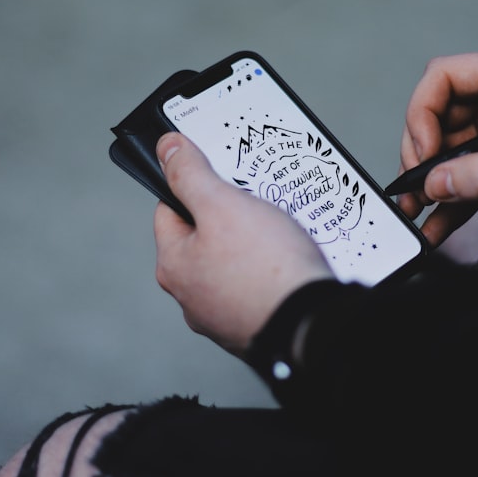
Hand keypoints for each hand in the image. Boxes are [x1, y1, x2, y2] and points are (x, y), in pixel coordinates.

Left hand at [153, 133, 334, 356]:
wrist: (311, 324)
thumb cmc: (266, 267)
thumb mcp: (222, 204)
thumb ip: (190, 174)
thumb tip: (166, 149)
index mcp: (174, 267)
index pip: (169, 210)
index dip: (195, 188)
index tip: (223, 181)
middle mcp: (191, 298)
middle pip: (203, 239)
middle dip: (230, 218)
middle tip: (258, 208)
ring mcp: (222, 317)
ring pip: (232, 264)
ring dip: (253, 247)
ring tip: (279, 236)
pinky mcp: (254, 327)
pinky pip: (256, 288)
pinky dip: (270, 273)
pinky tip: (289, 264)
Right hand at [396, 50, 477, 246]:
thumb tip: (435, 184)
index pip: (446, 76)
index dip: (424, 111)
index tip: (426, 154)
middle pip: (437, 116)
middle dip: (421, 154)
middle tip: (416, 190)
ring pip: (446, 153)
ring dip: (428, 184)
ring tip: (414, 214)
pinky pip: (465, 181)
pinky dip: (448, 204)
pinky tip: (435, 229)